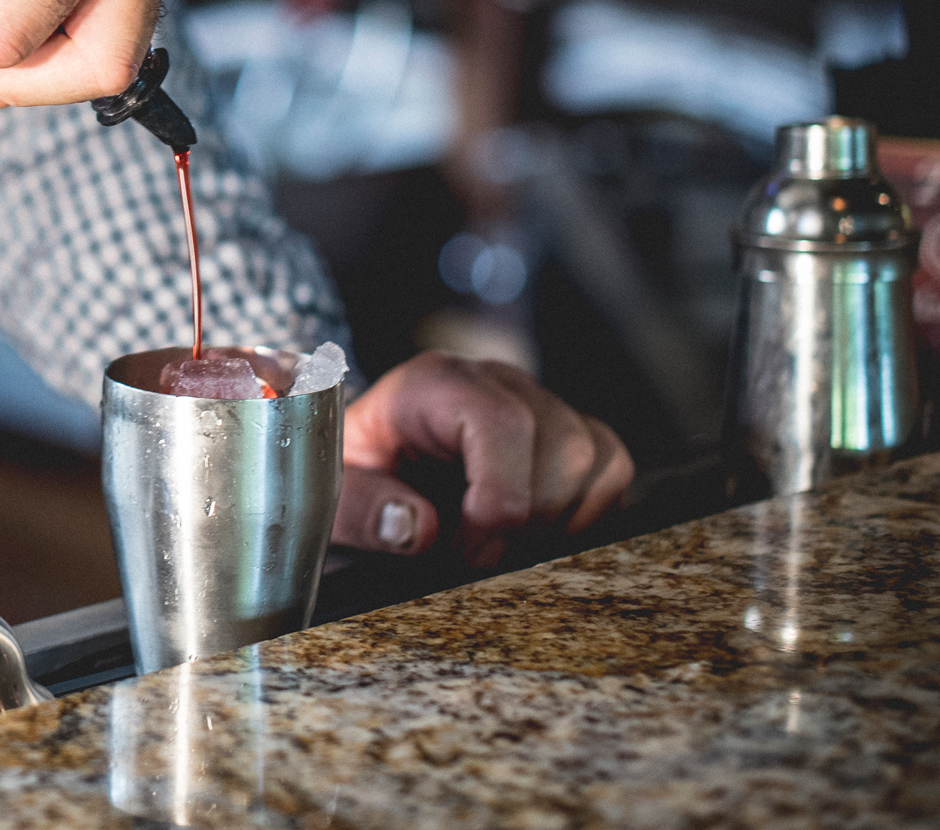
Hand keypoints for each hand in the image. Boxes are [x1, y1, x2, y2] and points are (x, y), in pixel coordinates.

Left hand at [332, 351, 632, 568]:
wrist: (365, 463)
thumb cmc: (350, 474)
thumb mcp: (330, 492)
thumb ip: (360, 507)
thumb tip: (418, 528)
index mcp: (432, 383)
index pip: (502, 423)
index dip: (500, 497)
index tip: (468, 551)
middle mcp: (493, 382)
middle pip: (562, 444)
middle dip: (529, 519)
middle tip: (478, 556)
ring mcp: (536, 402)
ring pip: (595, 456)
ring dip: (559, 520)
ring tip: (502, 544)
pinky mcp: (564, 431)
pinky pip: (610, 469)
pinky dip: (585, 514)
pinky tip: (533, 534)